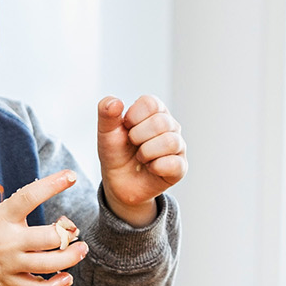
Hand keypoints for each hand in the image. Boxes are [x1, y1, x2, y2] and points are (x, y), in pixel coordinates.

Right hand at [0, 140, 87, 285]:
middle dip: (68, 233)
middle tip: (72, 227)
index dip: (52, 185)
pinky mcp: (9, 283)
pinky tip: (66, 276)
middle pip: (48, 239)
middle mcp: (7, 242)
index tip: (71, 175)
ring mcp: (9, 265)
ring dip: (71, 257)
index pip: (29, 197)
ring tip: (80, 249)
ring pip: (49, 265)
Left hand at [97, 95, 186, 225]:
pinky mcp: (180, 167)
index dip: (133, 117)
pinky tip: (150, 168)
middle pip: (160, 122)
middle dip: (138, 137)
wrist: (118, 182)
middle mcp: (170, 126)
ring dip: (146, 153)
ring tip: (141, 158)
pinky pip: (174, 164)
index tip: (126, 127)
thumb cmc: (116, 152)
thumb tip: (115, 102)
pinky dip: (155, 167)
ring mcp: (178, 146)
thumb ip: (106, 112)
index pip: (151, 103)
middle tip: (133, 145)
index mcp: (154, 111)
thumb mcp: (106, 131)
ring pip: (170, 142)